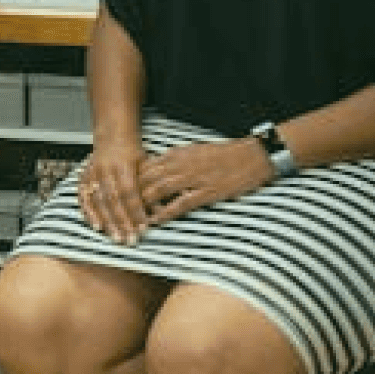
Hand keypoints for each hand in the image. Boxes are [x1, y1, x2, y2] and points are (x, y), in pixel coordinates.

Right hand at [74, 140, 148, 241]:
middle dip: (122, 222)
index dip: (136, 211)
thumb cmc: (132, 152)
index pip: (130, 192)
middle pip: (113, 199)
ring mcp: (92, 173)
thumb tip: (159, 211)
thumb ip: (150, 187)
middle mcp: (106, 169)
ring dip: (108, 221)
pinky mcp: (84, 177)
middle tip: (130, 239)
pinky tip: (96, 226)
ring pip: (99, 201)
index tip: (143, 227)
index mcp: (124, 163)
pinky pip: (83, 198)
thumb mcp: (146, 165)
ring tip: (116, 237)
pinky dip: (89, 213)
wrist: (112, 136)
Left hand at [128, 136, 270, 231]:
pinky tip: (156, 222)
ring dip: (144, 205)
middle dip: (131, 195)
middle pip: (145, 179)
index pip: (143, 167)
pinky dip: (165, 213)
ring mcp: (194, 177)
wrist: (252, 155)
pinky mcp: (207, 191)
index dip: (130, 182)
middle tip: (123, 211)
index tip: (122, 195)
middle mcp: (181, 164)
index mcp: (176, 154)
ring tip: (135, 219)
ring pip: (158, 190)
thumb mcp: (193, 151)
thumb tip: (155, 170)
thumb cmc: (224, 154)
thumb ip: (173, 161)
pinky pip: (180, 203)